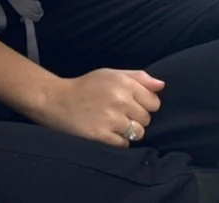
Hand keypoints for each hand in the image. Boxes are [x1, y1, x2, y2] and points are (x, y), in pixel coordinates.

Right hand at [33, 68, 163, 146]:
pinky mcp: (102, 134)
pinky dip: (118, 141)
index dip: (144, 104)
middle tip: (119, 114)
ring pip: (138, 133)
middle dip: (136, 118)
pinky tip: (107, 131)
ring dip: (129, 132)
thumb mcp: (110, 73)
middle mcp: (120, 99)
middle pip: (147, 119)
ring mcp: (111, 118)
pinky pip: (124, 144)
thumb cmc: (86, 86)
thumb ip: (138, 77)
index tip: (132, 104)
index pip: (154, 102)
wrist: (57, 100)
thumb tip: (161, 85)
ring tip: (113, 124)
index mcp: (124, 82)